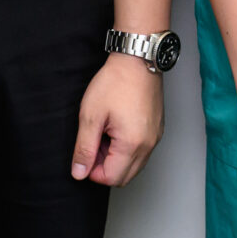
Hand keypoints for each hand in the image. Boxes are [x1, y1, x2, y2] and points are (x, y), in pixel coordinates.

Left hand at [72, 54, 165, 185]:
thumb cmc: (115, 82)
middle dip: (105, 167)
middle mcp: (149, 145)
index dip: (92, 170)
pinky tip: (117, 128)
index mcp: (132, 144)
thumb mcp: (90, 116)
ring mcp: (156, 137)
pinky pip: (142, 152)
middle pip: (124, 177)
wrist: (137, 59)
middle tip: (94, 142)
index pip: (111, 178)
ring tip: (106, 133)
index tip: (86, 150)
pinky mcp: (157, 130)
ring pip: (134, 166)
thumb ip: (84, 148)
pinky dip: (127, 149)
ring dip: (116, 159)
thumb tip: (79, 173)